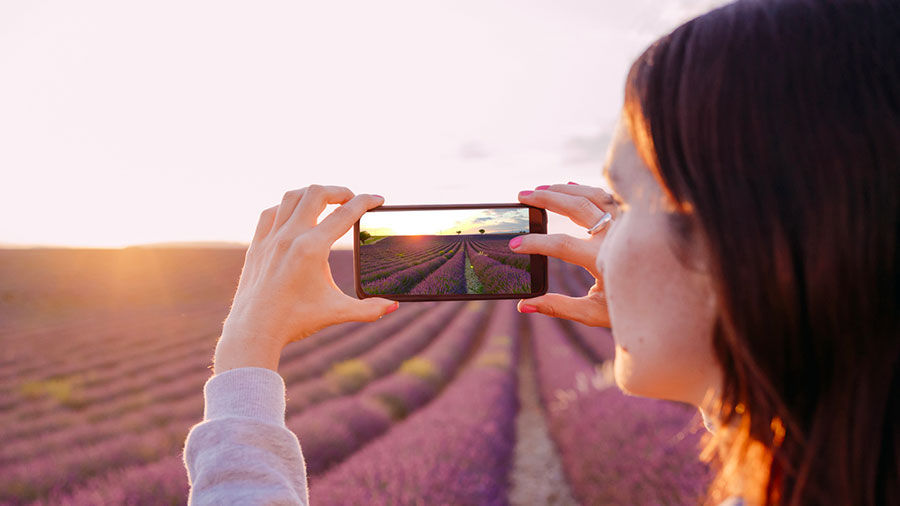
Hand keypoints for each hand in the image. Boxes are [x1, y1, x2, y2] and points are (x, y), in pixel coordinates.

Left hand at [214, 185, 397, 373]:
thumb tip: (392, 306)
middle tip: (352, 199)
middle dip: (339, 191)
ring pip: (292, 196)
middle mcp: (290, 237)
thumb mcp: (336, 312)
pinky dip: (287, 207)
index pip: (345, 214)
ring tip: (326, 201)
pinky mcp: (257, 244)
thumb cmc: (295, 320)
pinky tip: (296, 214)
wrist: (254, 330)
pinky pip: (271, 212)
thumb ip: (369, 309)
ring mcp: (271, 238)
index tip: (378, 199)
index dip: (366, 202)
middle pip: (317, 194)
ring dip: (312, 194)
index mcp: (311, 249)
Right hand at [512, 182, 618, 327]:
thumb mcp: (592, 312)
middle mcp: (618, 235)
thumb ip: (557, 307)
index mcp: (605, 259)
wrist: (664, 299)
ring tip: (539, 190)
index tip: (514, 245)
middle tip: (522, 197)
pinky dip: (585, 189)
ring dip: (564, 190)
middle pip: (577, 206)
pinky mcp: (632, 218)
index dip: (535, 243)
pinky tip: (568, 187)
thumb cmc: (626, 307)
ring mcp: (627, 222)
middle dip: (545, 199)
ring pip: (592, 194)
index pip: (562, 244)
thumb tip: (523, 305)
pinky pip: (607, 196)